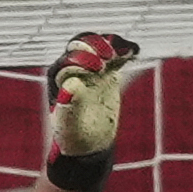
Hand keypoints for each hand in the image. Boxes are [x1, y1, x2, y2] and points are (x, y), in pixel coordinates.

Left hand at [43, 32, 138, 191]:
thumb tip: (71, 87)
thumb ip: (69, 106)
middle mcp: (72, 69)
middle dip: (95, 47)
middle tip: (109, 57)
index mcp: (58, 78)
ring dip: (111, 45)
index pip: (69, 59)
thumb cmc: (73, 139)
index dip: (83, 59)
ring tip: (124, 51)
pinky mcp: (105, 74)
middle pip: (82, 46)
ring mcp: (89, 69)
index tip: (98, 69)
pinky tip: (134, 51)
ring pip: (98, 47)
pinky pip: (114, 56)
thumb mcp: (69, 125)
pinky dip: (123, 51)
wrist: (88, 146)